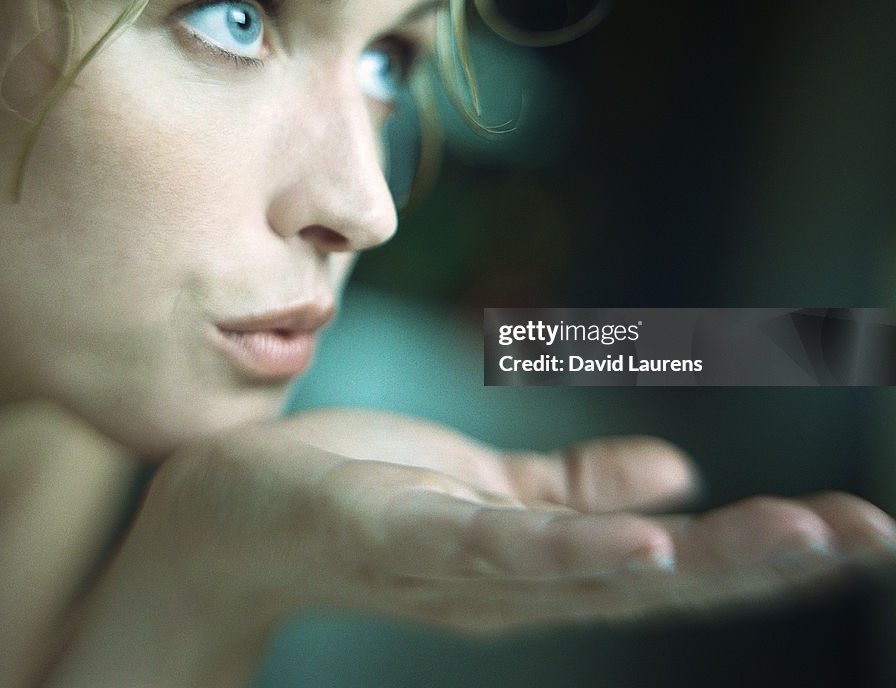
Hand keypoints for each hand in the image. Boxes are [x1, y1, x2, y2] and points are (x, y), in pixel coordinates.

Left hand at [142, 407, 895, 631]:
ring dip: (704, 562)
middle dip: (765, 562)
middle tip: (868, 535)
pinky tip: (650, 544)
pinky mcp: (404, 532)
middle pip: (656, 583)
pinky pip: (500, 550)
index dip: (762, 553)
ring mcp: (461, 569)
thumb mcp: (480, 487)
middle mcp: (513, 587)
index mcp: (536, 565)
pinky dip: (578, 551)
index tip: (857, 529)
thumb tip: (677, 476)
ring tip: (799, 538)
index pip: (669, 565)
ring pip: (597, 573)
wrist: (232, 512)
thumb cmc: (360, 493)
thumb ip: (572, 491)